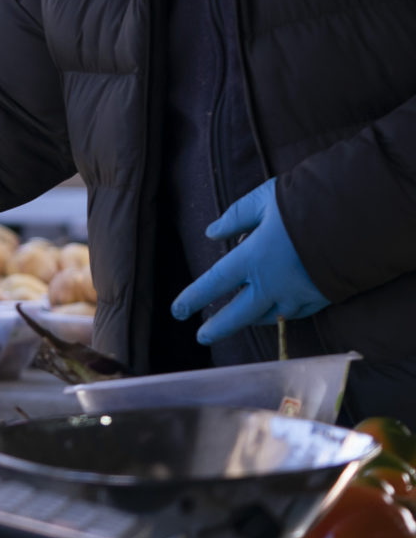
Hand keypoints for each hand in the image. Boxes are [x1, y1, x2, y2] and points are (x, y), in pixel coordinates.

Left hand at [169, 179, 329, 346]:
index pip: (214, 284)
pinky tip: (276, 309)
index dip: (193, 298)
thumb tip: (212, 232)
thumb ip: (235, 217)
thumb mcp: (263, 201)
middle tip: (202, 336)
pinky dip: (282, 311)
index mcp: (252, 259)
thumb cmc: (307, 204)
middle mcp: (272, 284)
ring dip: (251, 318)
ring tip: (239, 318)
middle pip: (239, 314)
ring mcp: (299, 295)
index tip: (178, 310)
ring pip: (269, 316)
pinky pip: (296, 312)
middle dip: (218, 327)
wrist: (358, 219)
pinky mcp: (322, 298)